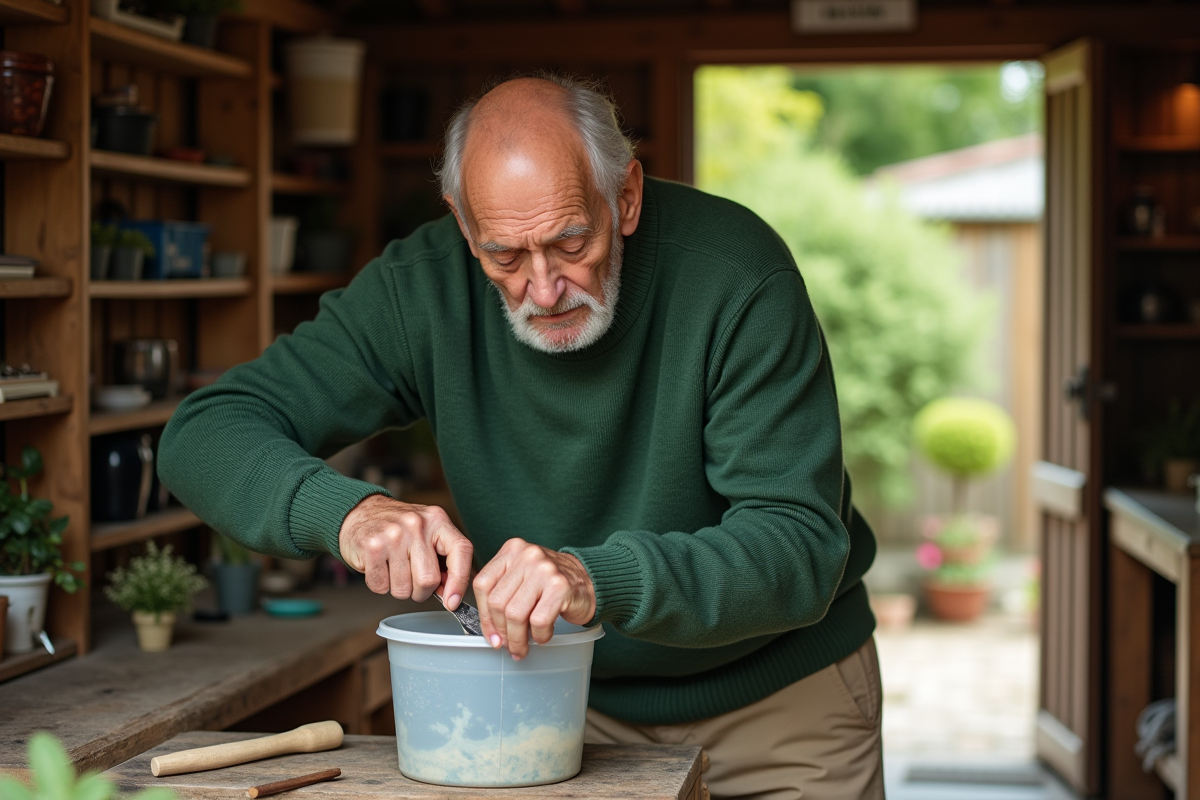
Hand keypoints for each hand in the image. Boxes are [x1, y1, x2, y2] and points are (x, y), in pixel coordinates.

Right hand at [338, 494, 472, 606]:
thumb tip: (453, 595)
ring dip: (399, 589)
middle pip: (428, 580)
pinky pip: (381, 587)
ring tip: (393, 568)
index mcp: (437, 519)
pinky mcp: (372, 546)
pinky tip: (379, 567)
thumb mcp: (427, 533)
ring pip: (404, 589)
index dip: (460, 581)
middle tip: (412, 578)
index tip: (453, 601)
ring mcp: (393, 535)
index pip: (461, 550)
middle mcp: (416, 524)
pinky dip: (380, 585)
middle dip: (421, 591)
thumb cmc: (398, 528)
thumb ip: (444, 559)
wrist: (359, 512)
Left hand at [473, 538, 595, 659]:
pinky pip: (538, 622)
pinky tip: (543, 635)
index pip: (483, 584)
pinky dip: (539, 636)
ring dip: (517, 639)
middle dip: (501, 631)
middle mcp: (527, 555)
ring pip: (515, 614)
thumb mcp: (522, 578)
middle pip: (497, 602)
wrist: (590, 580)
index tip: (491, 634)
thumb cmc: (551, 584)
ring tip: (522, 648)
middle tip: (508, 645)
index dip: (484, 615)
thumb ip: (503, 594)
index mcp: (512, 550)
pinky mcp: (560, 587)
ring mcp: (544, 569)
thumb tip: (490, 631)